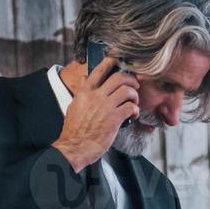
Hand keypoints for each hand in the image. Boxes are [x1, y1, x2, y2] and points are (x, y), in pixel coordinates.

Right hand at [51, 57, 139, 171]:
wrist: (74, 147)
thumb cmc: (74, 130)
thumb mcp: (74, 106)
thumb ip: (81, 92)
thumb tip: (84, 79)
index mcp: (85, 92)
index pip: (99, 70)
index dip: (111, 62)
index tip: (119, 61)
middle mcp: (96, 96)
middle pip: (119, 77)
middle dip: (131, 79)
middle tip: (134, 85)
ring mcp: (105, 107)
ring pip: (127, 91)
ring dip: (135, 95)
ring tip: (134, 102)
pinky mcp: (114, 119)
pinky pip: (131, 107)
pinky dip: (135, 110)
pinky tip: (133, 114)